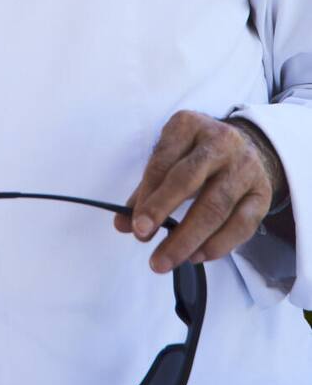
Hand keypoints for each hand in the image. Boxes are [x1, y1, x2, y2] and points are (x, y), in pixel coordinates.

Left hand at [113, 110, 285, 273]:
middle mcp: (220, 141)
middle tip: (142, 238)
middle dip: (162, 210)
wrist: (248, 147)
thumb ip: (146, 189)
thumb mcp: (171, 156)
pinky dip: (217, 245)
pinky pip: (241, 224)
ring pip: (215, 206)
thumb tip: (123, 224)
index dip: (148, 195)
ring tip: (166, 259)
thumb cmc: (198, 154)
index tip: (135, 224)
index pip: (163, 161)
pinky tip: (196, 256)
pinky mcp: (262, 193)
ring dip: (188, 238)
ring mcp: (244, 167)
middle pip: (188, 180)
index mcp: (189, 125)